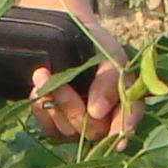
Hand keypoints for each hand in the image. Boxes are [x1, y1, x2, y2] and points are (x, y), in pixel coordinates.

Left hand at [29, 10, 139, 147]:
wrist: (65, 37)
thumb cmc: (95, 44)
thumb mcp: (108, 54)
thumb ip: (109, 80)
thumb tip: (97, 112)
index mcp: (126, 99)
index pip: (129, 119)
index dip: (121, 126)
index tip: (104, 119)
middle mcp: (107, 119)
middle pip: (95, 129)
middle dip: (73, 105)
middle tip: (58, 82)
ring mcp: (82, 126)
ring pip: (70, 129)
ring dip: (54, 103)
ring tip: (41, 74)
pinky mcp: (59, 127)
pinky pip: (50, 128)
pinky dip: (42, 109)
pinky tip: (38, 90)